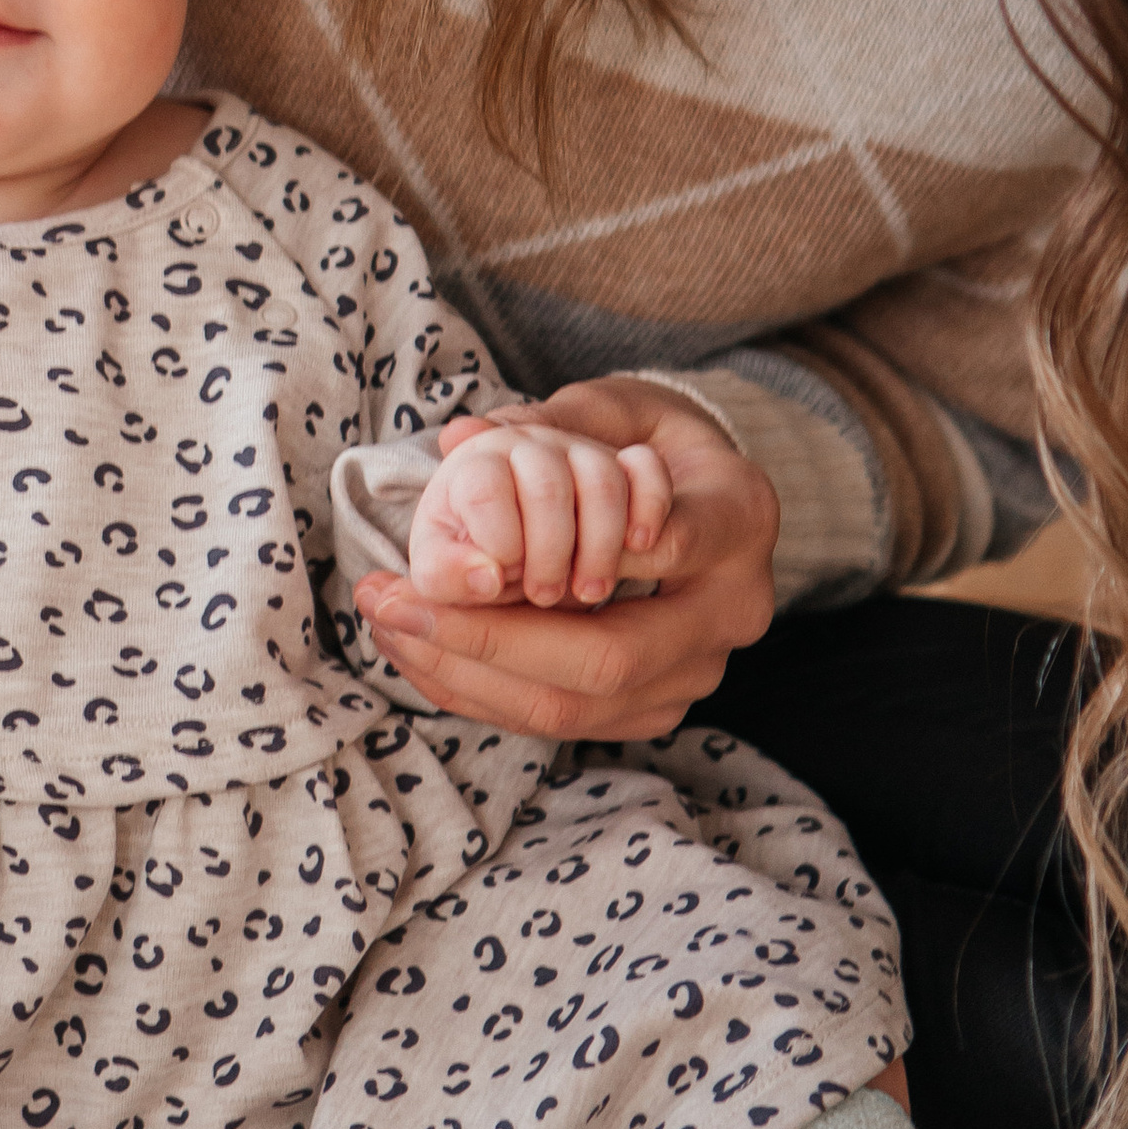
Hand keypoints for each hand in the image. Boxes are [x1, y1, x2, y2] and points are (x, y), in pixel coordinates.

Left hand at [355, 376, 776, 740]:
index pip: (655, 549)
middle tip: (389, 605)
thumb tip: (459, 435)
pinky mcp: (660, 704)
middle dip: (486, 640)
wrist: (707, 497)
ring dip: (470, 677)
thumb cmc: (655, 441)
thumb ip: (547, 418)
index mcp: (738, 519)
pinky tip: (421, 655)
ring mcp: (699, 670)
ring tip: (389, 628)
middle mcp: (732, 609)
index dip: (550, 556)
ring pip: (580, 706)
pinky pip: (564, 721)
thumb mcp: (615, 408)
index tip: (449, 555)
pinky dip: (483, 694)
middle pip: (608, 658)